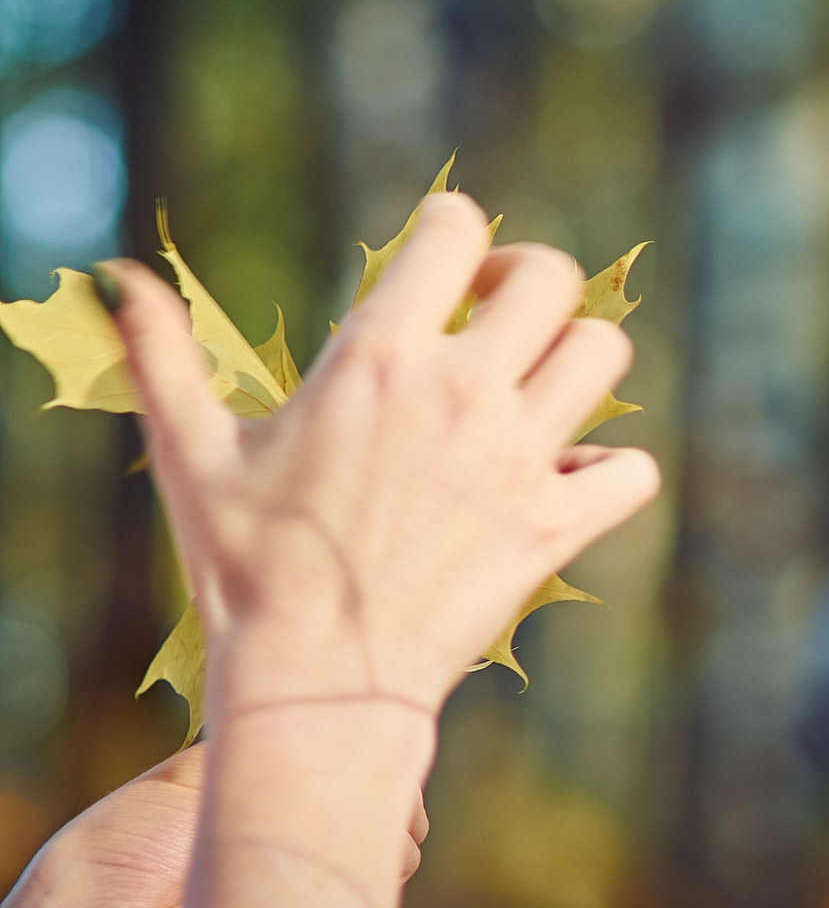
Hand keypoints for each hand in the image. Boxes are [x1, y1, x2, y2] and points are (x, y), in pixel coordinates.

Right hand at [106, 193, 660, 732]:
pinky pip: (632, 470)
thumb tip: (117, 279)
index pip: (455, 232)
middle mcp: (463, 395)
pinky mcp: (555, 525)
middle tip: (495, 308)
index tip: (441, 250)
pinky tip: (567, 478)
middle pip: (551, 279)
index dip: (453, 225)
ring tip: (532, 384)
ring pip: (604, 356)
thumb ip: (161, 356)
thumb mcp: (190, 454)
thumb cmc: (246, 569)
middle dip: (527, 276)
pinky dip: (612, 470)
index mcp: (380, 359)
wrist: (314, 682)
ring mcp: (519, 459)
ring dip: (575, 359)